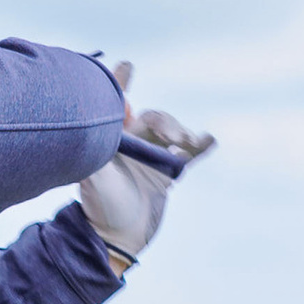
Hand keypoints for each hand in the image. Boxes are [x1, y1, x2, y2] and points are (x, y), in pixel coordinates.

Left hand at [78, 63, 205, 261]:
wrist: (118, 237)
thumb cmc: (100, 206)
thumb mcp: (93, 176)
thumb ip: (97, 148)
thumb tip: (96, 119)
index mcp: (112, 140)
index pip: (116, 105)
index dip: (120, 84)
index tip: (127, 66)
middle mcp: (132, 144)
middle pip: (154, 118)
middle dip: (165, 122)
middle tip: (173, 137)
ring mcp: (152, 157)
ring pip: (173, 132)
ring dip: (183, 132)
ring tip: (189, 142)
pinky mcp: (168, 172)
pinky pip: (189, 154)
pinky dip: (201, 145)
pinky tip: (210, 140)